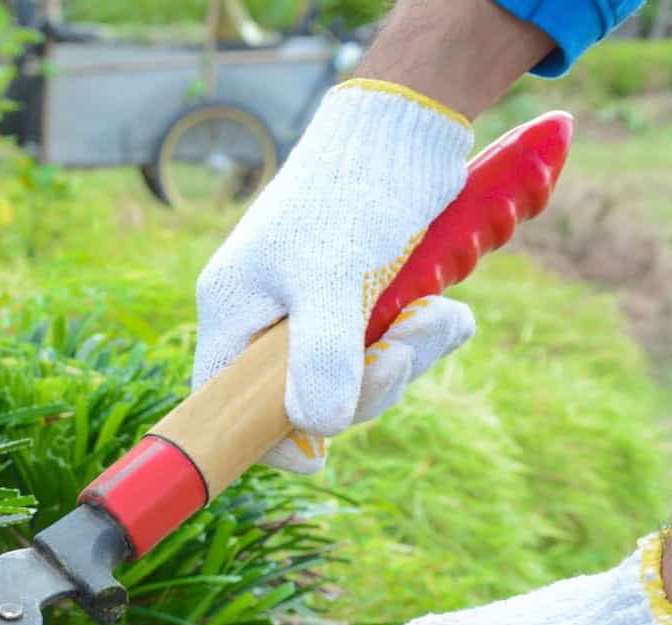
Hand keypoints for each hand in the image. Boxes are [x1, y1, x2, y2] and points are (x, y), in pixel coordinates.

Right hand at [193, 79, 473, 473]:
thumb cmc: (354, 194)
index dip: (266, 436)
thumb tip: (318, 431)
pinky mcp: (361, 300)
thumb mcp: (335, 278)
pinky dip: (424, 335)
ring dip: (409, 354)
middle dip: (368, 384)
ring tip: (439, 313)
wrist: (406, 129)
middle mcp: (267, 318)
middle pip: (306, 399)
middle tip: (403, 348)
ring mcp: (315, 311)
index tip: (319, 449)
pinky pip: (389, 347)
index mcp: (234, 312)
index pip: (225, 404)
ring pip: (358, 376)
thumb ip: (321, 357)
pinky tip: (446, 309)